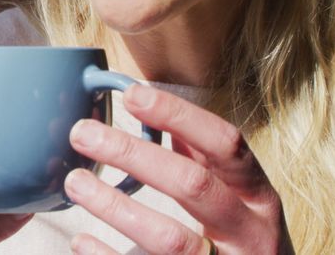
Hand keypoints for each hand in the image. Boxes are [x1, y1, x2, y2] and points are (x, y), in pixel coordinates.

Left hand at [63, 84, 292, 253]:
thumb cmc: (240, 240)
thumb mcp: (238, 197)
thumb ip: (202, 158)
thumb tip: (153, 107)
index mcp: (259, 196)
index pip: (225, 144)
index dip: (179, 116)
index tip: (131, 95)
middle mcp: (251, 233)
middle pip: (193, 185)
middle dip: (134, 155)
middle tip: (83, 134)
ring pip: (171, 239)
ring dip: (117, 208)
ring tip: (75, 183)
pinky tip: (81, 240)